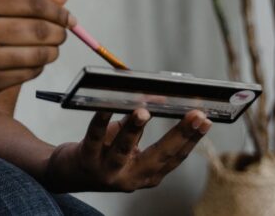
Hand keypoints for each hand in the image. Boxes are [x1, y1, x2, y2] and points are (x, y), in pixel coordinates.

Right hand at [0, 0, 74, 101]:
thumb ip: (26, 1)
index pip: (33, 3)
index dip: (58, 11)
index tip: (68, 17)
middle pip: (39, 29)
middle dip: (60, 32)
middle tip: (64, 33)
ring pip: (38, 54)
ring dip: (53, 51)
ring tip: (51, 48)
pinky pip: (28, 73)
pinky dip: (39, 67)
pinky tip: (35, 61)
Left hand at [43, 108, 211, 192]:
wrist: (68, 173)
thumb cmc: (105, 152)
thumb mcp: (129, 143)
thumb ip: (142, 124)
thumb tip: (161, 97)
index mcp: (147, 174)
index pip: (175, 157)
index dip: (192, 139)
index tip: (206, 119)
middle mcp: (131, 177)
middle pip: (159, 156)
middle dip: (179, 134)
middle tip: (194, 114)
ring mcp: (108, 171)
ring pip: (124, 149)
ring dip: (134, 129)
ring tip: (144, 111)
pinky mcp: (87, 160)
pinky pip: (95, 137)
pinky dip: (101, 121)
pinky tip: (106, 106)